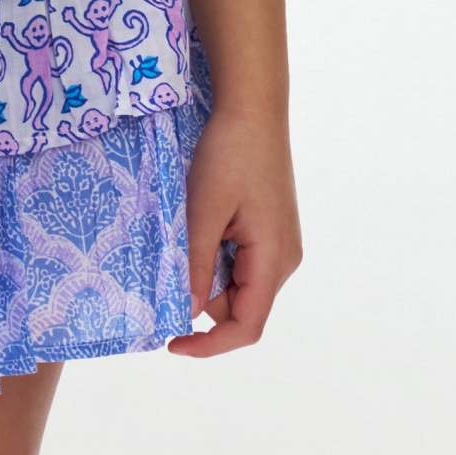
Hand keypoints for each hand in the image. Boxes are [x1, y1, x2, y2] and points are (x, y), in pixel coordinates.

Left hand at [167, 104, 303, 357]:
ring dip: (206, 269)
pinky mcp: (270, 229)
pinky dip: (214, 253)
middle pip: (239, 305)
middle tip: (171, 255)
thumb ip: (196, 264)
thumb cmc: (230, 154)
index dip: (210, 345)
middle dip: (201, 293)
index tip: (172, 343)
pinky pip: (240, 260)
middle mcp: (284, 259)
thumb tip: (188, 314)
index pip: (247, 326)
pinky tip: (202, 221)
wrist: (253, 109)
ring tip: (188, 226)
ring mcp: (278, 244)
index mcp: (274, 260)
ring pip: (236, 282)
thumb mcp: (204, 209)